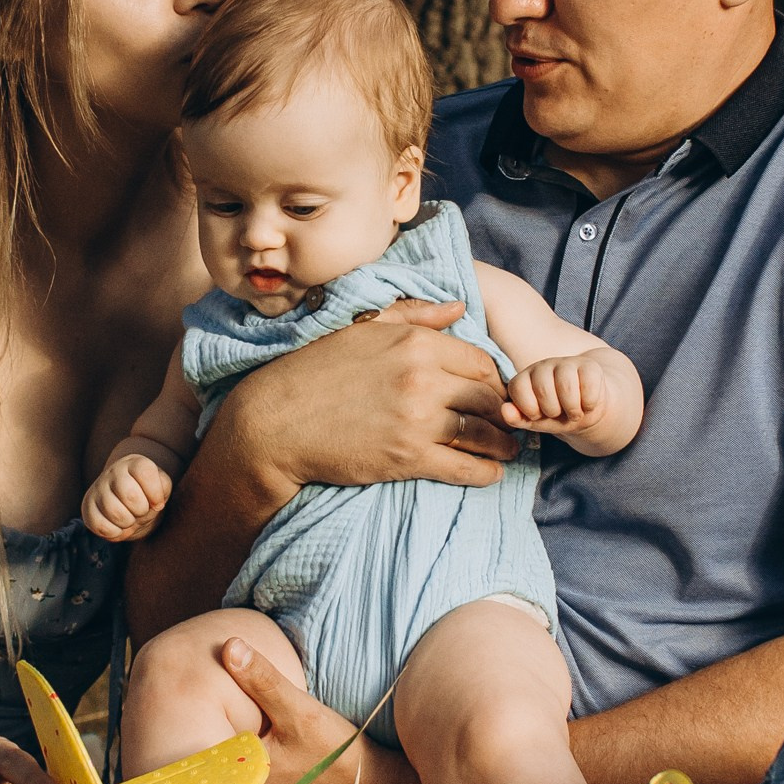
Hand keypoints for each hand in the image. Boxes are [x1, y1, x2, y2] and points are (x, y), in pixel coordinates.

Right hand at [83, 450, 177, 542]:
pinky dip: (115, 532)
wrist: (128, 503)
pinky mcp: (87, 507)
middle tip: (141, 511)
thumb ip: (163, 488)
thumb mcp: (161, 488)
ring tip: (130, 518)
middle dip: (141, 510)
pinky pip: (101, 526)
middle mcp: (113, 472)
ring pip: (115, 512)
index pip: (145, 472)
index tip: (158, 502)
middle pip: (130, 495)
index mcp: (133, 463)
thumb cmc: (147, 494)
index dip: (156, 493)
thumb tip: (155, 502)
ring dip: (128, 522)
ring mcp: (98, 488)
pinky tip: (118, 526)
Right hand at [219, 298, 516, 506]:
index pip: (479, 360)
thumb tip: (459, 309)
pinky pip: (464, 466)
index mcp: (414, 342)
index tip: (493, 392)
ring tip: (508, 449)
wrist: (275, 423)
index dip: (493, 379)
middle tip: (508, 422)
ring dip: (502, 443)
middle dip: (502, 411)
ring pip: (482, 431)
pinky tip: (492, 473)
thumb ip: (415, 316)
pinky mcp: (408, 457)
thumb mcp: (363, 329)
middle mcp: (422, 377)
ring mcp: (417, 419)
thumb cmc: (314, 372)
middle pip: (487, 395)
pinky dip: (485, 472)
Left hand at [501, 353, 616, 435]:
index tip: (540, 415)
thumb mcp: (536, 421)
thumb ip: (518, 418)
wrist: (586, 411)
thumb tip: (505, 410)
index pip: (518, 388)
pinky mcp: (589, 366)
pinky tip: (587, 404)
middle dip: (553, 411)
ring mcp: (566, 363)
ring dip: (572, 410)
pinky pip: (588, 386)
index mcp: (525, 378)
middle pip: (543, 389)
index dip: (530, 409)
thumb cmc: (556, 416)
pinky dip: (589, 404)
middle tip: (559, 414)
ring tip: (573, 412)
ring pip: (567, 387)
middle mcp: (543, 366)